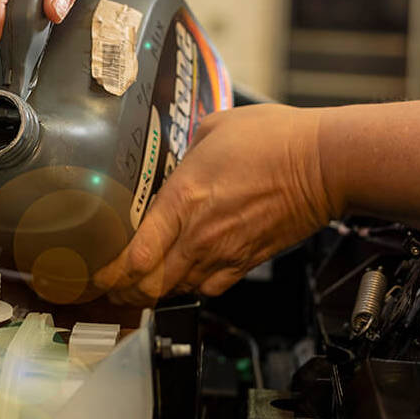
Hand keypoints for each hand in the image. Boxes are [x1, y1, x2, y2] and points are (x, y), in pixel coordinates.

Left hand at [92, 104, 335, 303]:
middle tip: (111, 284)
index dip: (110, 273)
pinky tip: (185, 276)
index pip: (136, 256)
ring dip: (155, 291)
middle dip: (124, 291)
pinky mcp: (248, 261)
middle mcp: (200, 234)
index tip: (95, 273)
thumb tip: (181, 158)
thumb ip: (188, 148)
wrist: (324, 164)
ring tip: (142, 282)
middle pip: (150, 286)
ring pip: (177, 291)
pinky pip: (210, 289)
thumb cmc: (275, 139)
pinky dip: (191, 288)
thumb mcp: (215, 127)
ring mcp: (226, 252)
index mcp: (184, 199)